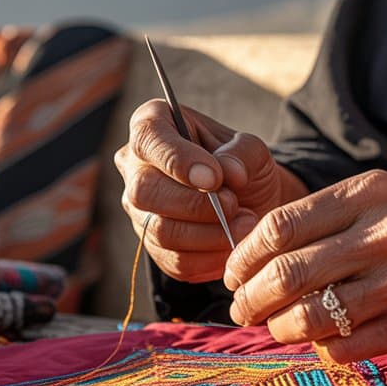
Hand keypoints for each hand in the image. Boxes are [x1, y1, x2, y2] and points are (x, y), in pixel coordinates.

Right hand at [114, 100, 304, 282]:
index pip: (148, 138)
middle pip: (144, 190)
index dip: (178, 160)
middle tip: (233, 204)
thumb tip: (228, 173)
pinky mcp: (152, 246)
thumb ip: (241, 154)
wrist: (251, 202)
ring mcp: (139, 210)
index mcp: (153, 125)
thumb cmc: (242, 165)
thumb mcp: (251, 149)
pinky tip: (233, 244)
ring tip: (244, 224)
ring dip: (207, 233)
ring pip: (158, 229)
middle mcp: (135, 167)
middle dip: (194, 204)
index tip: (214, 178)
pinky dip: (209, 257)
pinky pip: (173, 260)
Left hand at [223, 170, 386, 362]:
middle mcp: (385, 232)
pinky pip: (346, 346)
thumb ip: (327, 220)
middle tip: (241, 310)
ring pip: (311, 315)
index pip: (280, 226)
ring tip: (274, 330)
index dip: (243, 256)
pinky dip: (322, 350)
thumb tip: (253, 255)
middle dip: (251, 298)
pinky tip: (321, 344)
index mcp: (369, 194)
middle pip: (287, 272)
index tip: (232, 274)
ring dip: (281, 329)